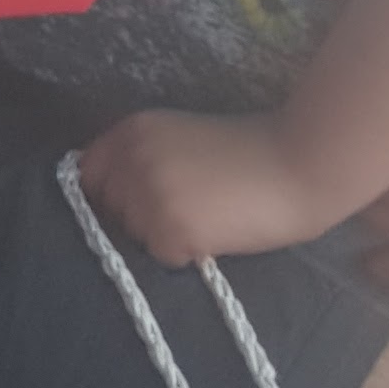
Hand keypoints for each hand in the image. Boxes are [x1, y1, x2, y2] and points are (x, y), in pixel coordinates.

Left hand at [78, 103, 334, 263]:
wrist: (300, 164)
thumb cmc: (249, 153)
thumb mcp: (183, 139)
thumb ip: (145, 157)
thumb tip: (111, 193)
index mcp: (133, 131)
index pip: (88, 174)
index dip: (111, 194)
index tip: (136, 203)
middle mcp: (131, 159)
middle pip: (108, 209)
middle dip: (136, 217)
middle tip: (186, 210)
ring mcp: (148, 196)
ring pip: (133, 236)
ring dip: (160, 236)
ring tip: (206, 218)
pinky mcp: (170, 230)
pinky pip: (161, 256)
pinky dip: (184, 253)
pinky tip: (215, 233)